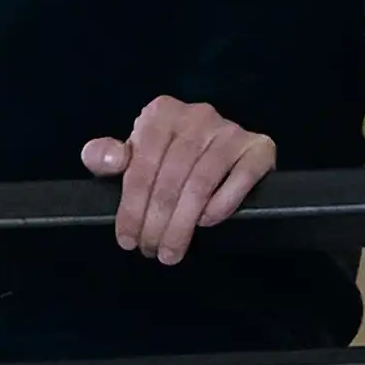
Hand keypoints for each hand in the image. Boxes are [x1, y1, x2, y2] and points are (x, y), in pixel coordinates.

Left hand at [81, 97, 277, 265]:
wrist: (214, 150)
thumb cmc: (164, 157)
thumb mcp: (130, 156)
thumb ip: (105, 156)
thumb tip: (111, 159)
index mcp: (161, 113)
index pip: (142, 165)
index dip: (131, 207)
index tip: (127, 240)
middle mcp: (198, 114)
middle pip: (172, 177)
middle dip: (158, 222)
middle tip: (152, 251)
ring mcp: (231, 129)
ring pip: (201, 183)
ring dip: (184, 223)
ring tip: (172, 251)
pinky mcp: (260, 147)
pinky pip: (241, 179)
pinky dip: (221, 205)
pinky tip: (206, 223)